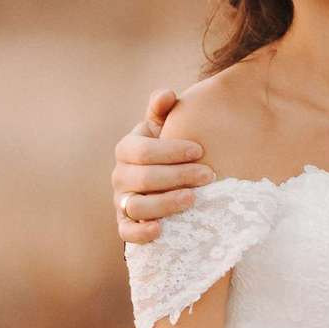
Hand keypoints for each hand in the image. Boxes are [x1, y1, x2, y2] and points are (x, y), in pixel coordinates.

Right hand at [114, 92, 217, 245]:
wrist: (165, 182)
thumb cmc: (169, 151)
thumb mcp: (165, 128)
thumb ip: (164, 110)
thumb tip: (168, 94)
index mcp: (127, 149)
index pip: (142, 150)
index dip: (170, 150)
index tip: (199, 150)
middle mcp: (120, 176)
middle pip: (144, 178)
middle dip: (177, 176)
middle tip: (208, 175)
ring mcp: (122, 202)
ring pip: (138, 206)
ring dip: (166, 203)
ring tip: (193, 199)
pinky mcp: (126, 226)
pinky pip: (127, 233)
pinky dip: (141, 233)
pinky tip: (161, 230)